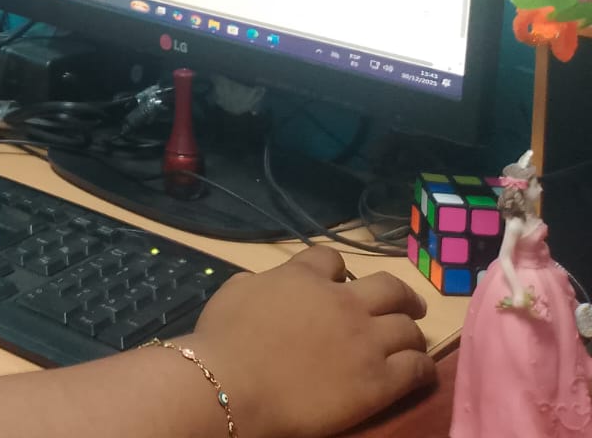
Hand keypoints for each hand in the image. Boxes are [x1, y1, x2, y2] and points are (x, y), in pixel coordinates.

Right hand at [189, 246, 434, 437]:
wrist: (232, 387)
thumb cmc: (224, 341)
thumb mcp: (236, 291)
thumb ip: (264, 282)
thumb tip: (272, 284)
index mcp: (304, 278)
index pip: (333, 260)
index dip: (338, 270)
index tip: (339, 282)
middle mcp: (343, 302)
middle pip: (389, 287)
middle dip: (400, 295)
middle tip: (405, 305)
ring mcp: (365, 341)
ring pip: (409, 327)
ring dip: (411, 331)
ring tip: (410, 342)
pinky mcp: (379, 381)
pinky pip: (417, 367)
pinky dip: (421, 366)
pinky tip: (419, 371)